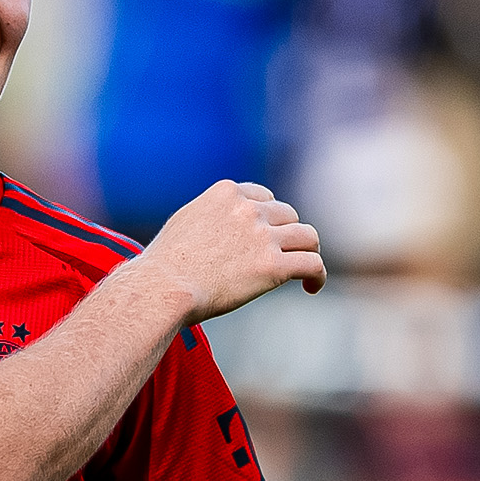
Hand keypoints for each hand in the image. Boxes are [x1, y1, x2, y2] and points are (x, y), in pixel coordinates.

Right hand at [132, 180, 323, 324]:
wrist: (162, 287)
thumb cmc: (166, 264)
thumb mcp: (187, 221)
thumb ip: (212, 214)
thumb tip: (222, 224)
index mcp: (227, 193)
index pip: (264, 197)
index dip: (269, 217)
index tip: (267, 234)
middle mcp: (248, 209)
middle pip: (288, 215)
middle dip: (286, 235)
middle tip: (282, 257)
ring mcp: (263, 237)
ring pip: (308, 237)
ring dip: (307, 252)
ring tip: (304, 271)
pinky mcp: (273, 266)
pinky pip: (312, 264)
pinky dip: (317, 276)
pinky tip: (311, 287)